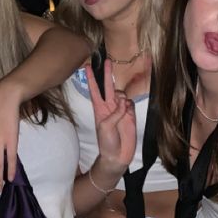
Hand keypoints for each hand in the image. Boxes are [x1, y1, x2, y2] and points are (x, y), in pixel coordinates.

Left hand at [86, 60, 136, 174]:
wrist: (117, 156)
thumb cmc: (106, 142)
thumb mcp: (105, 127)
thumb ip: (114, 113)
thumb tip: (124, 102)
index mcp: (99, 108)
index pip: (94, 90)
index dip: (91, 78)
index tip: (86, 66)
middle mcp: (109, 106)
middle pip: (109, 86)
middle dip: (107, 74)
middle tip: (107, 61)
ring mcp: (120, 110)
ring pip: (122, 94)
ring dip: (122, 97)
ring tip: (122, 108)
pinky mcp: (130, 115)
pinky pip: (131, 103)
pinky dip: (129, 105)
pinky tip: (128, 112)